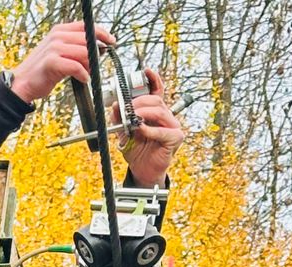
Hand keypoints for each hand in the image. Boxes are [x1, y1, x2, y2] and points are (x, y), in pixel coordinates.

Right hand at [10, 22, 114, 103]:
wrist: (22, 83)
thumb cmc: (42, 72)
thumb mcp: (58, 54)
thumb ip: (74, 49)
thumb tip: (97, 50)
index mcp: (59, 31)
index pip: (86, 26)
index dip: (101, 32)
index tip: (111, 41)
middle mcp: (57, 36)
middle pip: (87, 39)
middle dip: (97, 53)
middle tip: (97, 65)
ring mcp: (54, 48)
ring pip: (84, 52)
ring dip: (90, 66)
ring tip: (87, 74)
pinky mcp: (52, 62)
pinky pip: (76, 66)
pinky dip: (83, 74)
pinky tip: (84, 79)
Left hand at [112, 69, 184, 186]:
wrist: (142, 170)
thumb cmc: (137, 151)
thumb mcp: (123, 132)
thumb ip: (120, 119)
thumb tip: (115, 106)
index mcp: (155, 113)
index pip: (157, 91)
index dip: (153, 80)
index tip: (146, 71)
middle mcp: (166, 118)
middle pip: (156, 100)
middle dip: (140, 102)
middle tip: (128, 108)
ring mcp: (173, 127)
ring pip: (160, 112)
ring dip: (143, 113)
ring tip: (133, 119)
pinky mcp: (175, 138)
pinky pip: (162, 131)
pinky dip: (150, 130)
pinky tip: (141, 131)